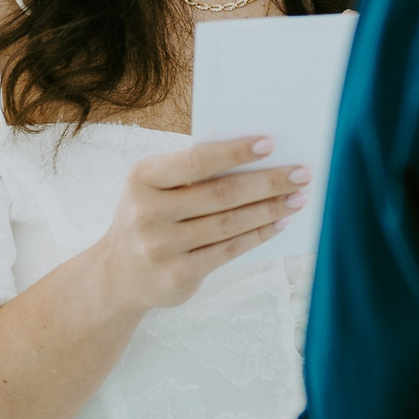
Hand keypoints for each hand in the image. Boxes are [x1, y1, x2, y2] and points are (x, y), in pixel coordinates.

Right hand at [94, 134, 305, 310]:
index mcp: (143, 178)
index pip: (196, 161)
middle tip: (303, 173)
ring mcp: (161, 247)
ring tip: (298, 198)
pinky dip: (258, 235)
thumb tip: (258, 158)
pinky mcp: (177, 275)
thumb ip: (191, 173)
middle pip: (221, 194)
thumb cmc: (149, 216)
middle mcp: (148, 213)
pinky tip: (279, 223)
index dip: (236, 152)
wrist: (116, 275)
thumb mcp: (155, 187)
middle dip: (268, 182)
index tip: (271, 143)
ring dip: (270, 209)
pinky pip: (228, 251)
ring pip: (229, 224)